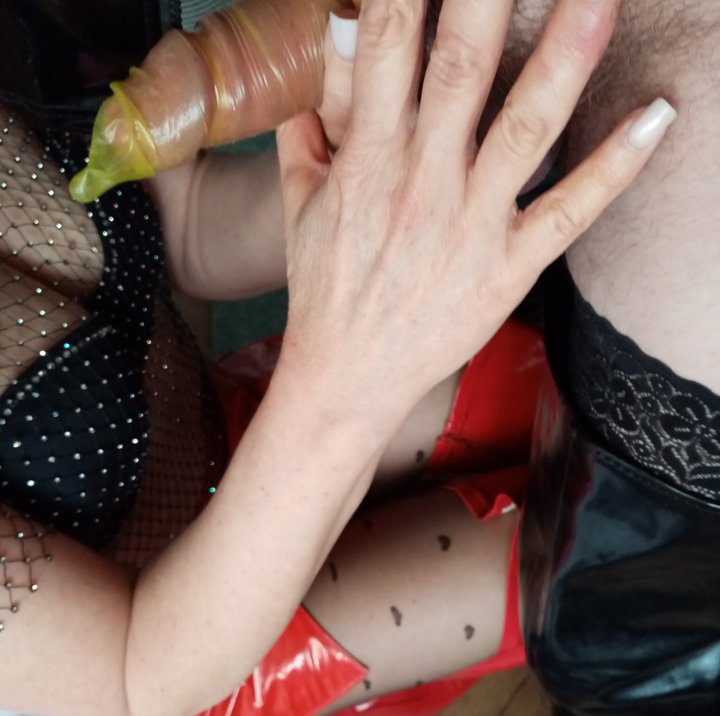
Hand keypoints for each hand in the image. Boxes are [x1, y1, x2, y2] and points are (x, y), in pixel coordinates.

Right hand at [276, 0, 675, 414]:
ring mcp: (472, 226)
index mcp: (367, 157)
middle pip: (462, 69)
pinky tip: (657, 117)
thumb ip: (311, 118)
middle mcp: (422, 183)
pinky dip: (614, 167)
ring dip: (567, 57)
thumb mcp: (302, 199)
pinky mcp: (510, 268)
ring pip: (526, 130)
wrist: (349, 374)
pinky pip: (569, 212)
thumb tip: (332, 35)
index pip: (386, 45)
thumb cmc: (327, 285)